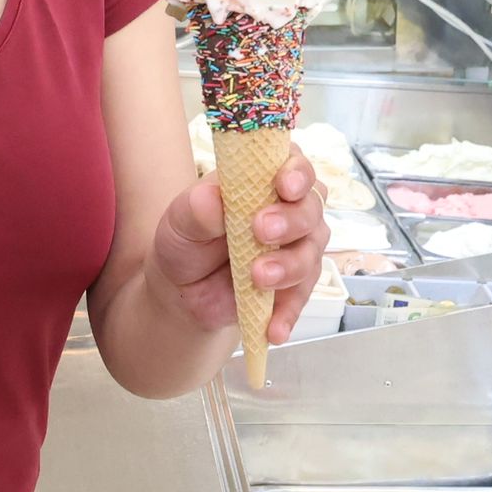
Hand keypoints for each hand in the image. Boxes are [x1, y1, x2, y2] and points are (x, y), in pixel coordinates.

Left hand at [156, 147, 330, 336]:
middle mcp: (288, 208)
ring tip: (258, 277)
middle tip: (261, 231)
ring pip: (312, 251)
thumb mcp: (179, 222)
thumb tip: (213, 199)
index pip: (294, 162)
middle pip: (311, 206)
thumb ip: (195, 209)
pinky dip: (289, 312)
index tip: (284, 185)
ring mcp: (295, 247)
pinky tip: (274, 328)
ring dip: (290, 266)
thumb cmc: (186, 241)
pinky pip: (302, 297)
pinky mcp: (294, 284)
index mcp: (263, 179)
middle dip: (291, 219)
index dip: (297, 171)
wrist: (181, 290)